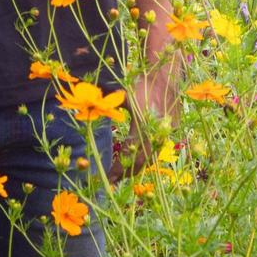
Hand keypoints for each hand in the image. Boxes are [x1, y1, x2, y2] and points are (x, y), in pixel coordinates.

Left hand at [110, 67, 180, 183]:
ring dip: (136, 168)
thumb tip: (86, 112)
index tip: (107, 177)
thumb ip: (107, 107)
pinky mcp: (170, 131)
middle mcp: (155, 132)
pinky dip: (145, 158)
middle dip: (126, 173)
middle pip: (140, 161)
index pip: (128, 154)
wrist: (166, 75)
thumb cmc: (141, 83)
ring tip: (123, 174)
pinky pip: (156, 149)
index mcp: (142, 124)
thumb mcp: (122, 95)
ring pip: (150, 157)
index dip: (118, 168)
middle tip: (113, 181)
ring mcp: (165, 133)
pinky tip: (136, 162)